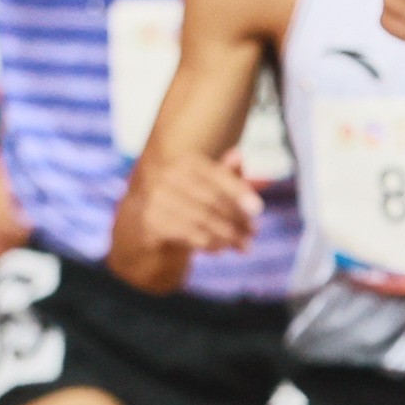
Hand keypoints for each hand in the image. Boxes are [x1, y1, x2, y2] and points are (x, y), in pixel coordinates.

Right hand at [112, 150, 259, 293]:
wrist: (145, 222)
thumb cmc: (186, 200)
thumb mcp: (207, 187)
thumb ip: (226, 174)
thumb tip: (238, 154)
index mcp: (186, 161)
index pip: (218, 176)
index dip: (239, 192)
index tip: (258, 209)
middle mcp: (168, 175)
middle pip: (213, 200)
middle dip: (238, 219)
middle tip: (253, 233)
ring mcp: (156, 198)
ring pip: (203, 219)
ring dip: (229, 235)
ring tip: (244, 246)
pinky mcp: (151, 221)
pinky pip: (189, 234)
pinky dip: (209, 243)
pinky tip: (221, 249)